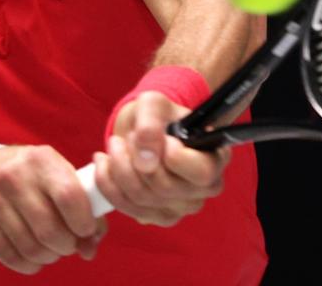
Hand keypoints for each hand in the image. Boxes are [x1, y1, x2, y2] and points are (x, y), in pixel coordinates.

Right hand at [0, 145, 107, 273]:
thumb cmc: (33, 179)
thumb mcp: (59, 178)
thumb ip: (84, 211)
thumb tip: (89, 248)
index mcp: (41, 159)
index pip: (69, 196)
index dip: (83, 222)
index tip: (85, 230)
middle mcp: (13, 175)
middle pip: (49, 230)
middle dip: (66, 246)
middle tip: (67, 244)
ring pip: (30, 248)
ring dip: (47, 257)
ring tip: (50, 250)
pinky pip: (9, 256)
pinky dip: (27, 264)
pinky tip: (32, 256)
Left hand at [94, 91, 229, 225]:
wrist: (143, 130)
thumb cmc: (157, 115)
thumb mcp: (153, 104)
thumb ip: (151, 124)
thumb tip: (146, 161)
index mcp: (216, 158)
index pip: (201, 172)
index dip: (175, 157)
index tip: (163, 139)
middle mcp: (204, 189)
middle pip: (164, 187)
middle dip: (136, 157)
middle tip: (130, 136)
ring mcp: (181, 207)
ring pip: (141, 198)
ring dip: (119, 167)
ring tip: (116, 144)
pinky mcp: (157, 216)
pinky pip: (126, 207)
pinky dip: (108, 183)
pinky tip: (105, 163)